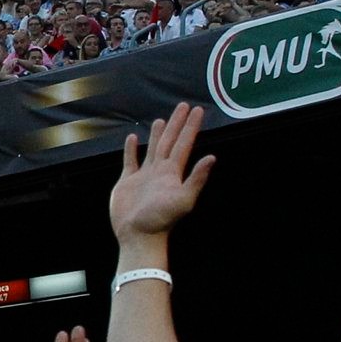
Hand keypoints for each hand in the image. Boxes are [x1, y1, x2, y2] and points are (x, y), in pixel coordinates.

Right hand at [110, 105, 214, 243]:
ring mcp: (144, 175)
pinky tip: (133, 139)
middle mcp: (160, 171)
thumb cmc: (161, 220)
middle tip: (183, 106)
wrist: (139, 235)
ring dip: (158, 134)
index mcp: (173, 172)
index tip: (197, 110)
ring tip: (161, 120)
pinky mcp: (128, 181)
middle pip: (170, 141)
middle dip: (177, 124)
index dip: (190, 127)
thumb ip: (197, 178)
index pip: (184, 144)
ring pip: (152, 148)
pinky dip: (131, 149)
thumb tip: (212, 157)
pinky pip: (130, 161)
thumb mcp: (184, 200)